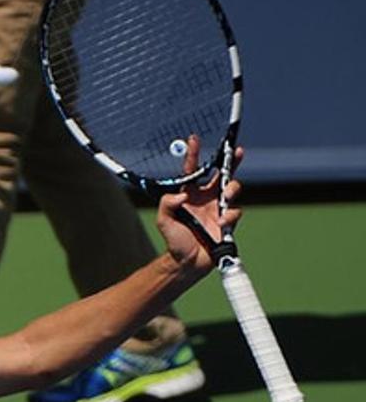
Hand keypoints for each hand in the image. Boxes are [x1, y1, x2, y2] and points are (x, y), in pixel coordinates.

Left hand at [156, 135, 243, 274]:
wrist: (188, 262)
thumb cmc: (174, 240)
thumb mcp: (164, 220)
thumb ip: (167, 204)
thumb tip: (181, 194)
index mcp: (189, 194)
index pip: (192, 170)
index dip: (194, 154)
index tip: (194, 139)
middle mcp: (205, 198)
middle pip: (221, 173)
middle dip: (231, 161)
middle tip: (237, 151)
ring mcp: (218, 208)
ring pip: (232, 188)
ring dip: (232, 188)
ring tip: (226, 196)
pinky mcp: (227, 221)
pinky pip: (234, 212)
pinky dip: (230, 215)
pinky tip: (221, 223)